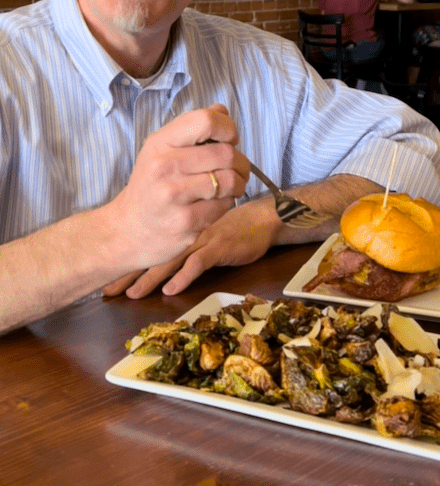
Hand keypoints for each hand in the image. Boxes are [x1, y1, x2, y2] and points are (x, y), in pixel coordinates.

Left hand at [103, 199, 280, 297]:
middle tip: (107, 290)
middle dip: (129, 273)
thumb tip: (157, 255)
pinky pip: (198, 263)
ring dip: (150, 277)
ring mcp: (202, 238)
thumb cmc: (232, 225)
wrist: (261, 218)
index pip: (148, 243)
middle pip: (153, 253)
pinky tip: (171, 290)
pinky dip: (184, 277)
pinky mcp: (219, 246)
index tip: (106, 279)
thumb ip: (182, 239)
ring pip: (171, 259)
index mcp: (179, 226)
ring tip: (131, 294)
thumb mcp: (202, 229)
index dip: (127, 262)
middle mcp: (186, 231)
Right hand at [106, 105, 249, 271]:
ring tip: (232, 186)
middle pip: (226, 153)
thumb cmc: (152, 185)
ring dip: (239, 184)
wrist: (129, 230)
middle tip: (238, 169)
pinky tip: (215, 203)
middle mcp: (164, 166)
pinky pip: (224, 206)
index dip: (228, 128)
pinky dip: (227, 204)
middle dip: (241, 162)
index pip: (206, 120)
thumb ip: (193, 128)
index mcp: (161, 142)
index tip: (229, 140)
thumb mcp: (163, 149)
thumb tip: (222, 111)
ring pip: (230, 181)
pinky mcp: (185, 221)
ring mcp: (173, 195)